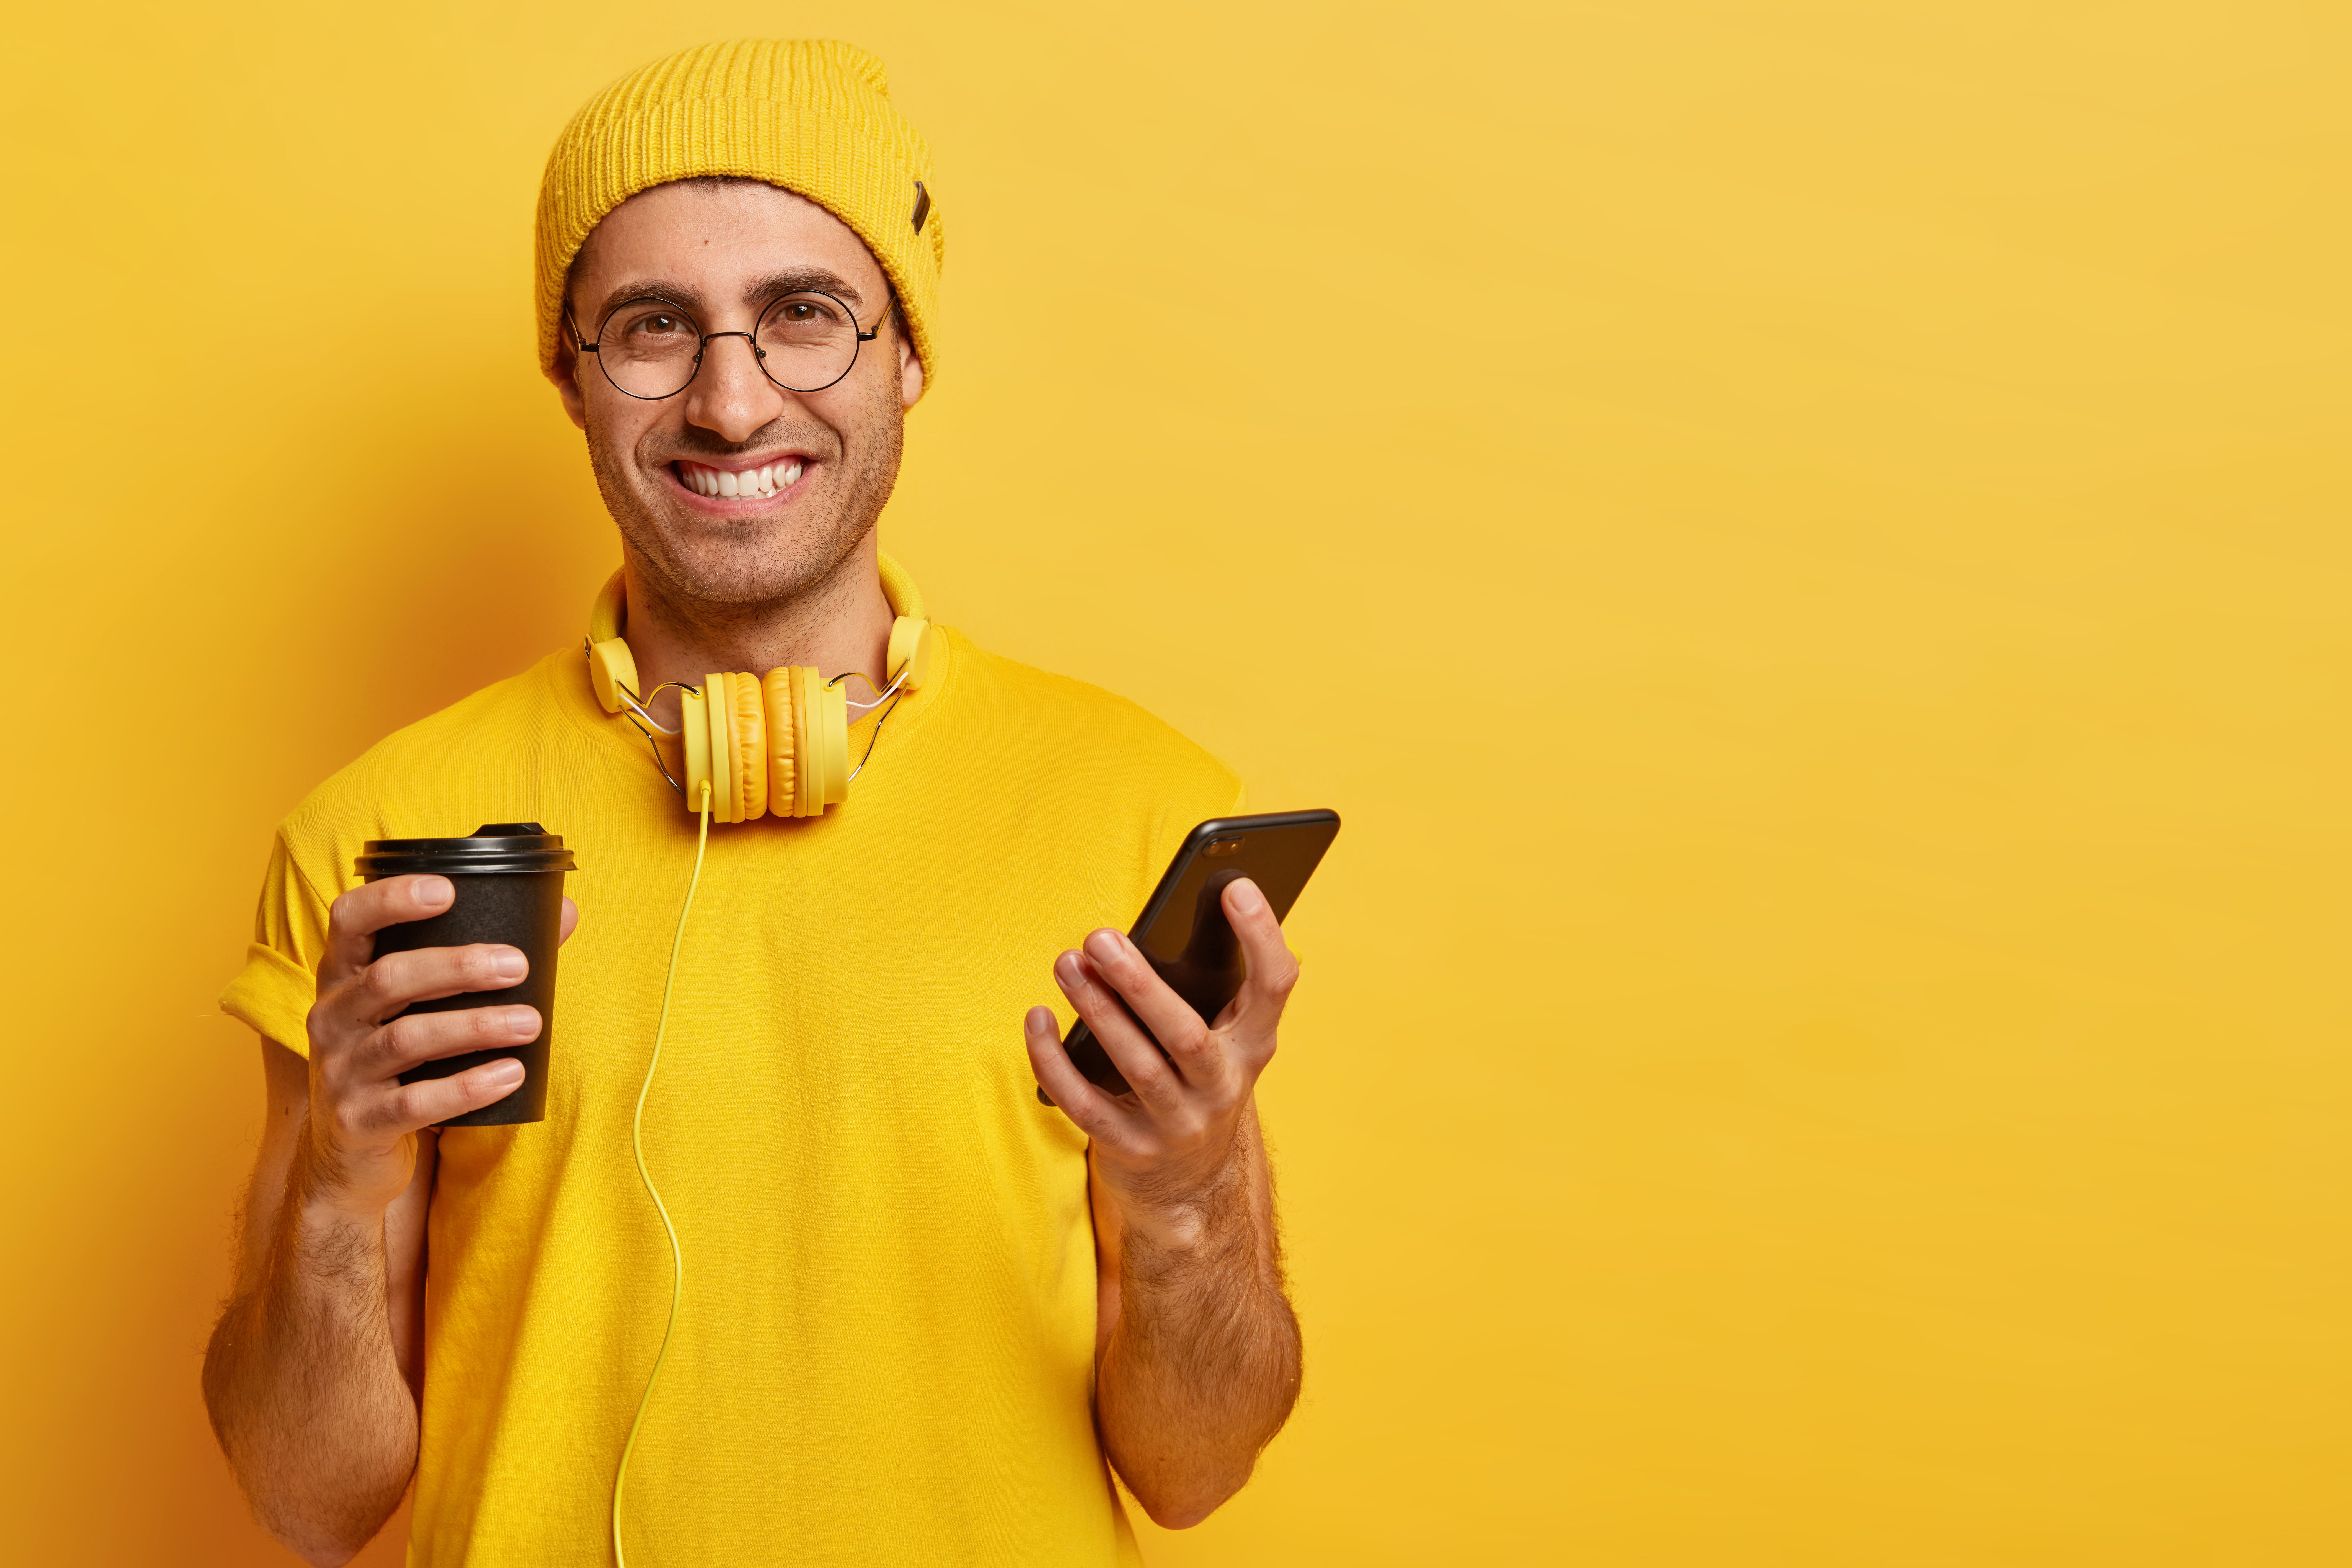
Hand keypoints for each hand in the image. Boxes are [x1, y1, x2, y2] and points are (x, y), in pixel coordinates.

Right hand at [302, 875, 579, 1217]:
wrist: (349, 1156)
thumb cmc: (402, 1061)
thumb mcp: (423, 1007)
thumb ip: (483, 959)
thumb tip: (561, 913)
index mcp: (344, 977)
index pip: (349, 920)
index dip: (391, 899)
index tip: (447, 891)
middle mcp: (332, 1017)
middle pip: (388, 977)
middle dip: (458, 967)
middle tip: (519, 966)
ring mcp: (339, 1071)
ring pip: (406, 1039)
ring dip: (475, 1026)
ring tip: (531, 1023)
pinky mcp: (357, 1121)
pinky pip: (414, 1103)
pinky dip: (467, 1088)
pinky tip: (511, 1075)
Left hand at [1026, 878, 1300, 1241]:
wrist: (1189, 1188)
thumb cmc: (1193, 1083)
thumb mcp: (1217, 1042)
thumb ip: (1201, 993)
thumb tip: (1148, 925)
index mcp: (1252, 1047)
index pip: (1275, 985)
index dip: (1262, 936)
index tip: (1237, 886)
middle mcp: (1223, 1087)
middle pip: (1185, 1033)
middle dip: (1140, 984)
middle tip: (1100, 937)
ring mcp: (1179, 1125)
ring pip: (1135, 1065)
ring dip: (1096, 1011)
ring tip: (1067, 964)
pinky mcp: (1131, 1150)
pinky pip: (1084, 1103)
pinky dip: (1054, 1059)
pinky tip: (1036, 1018)